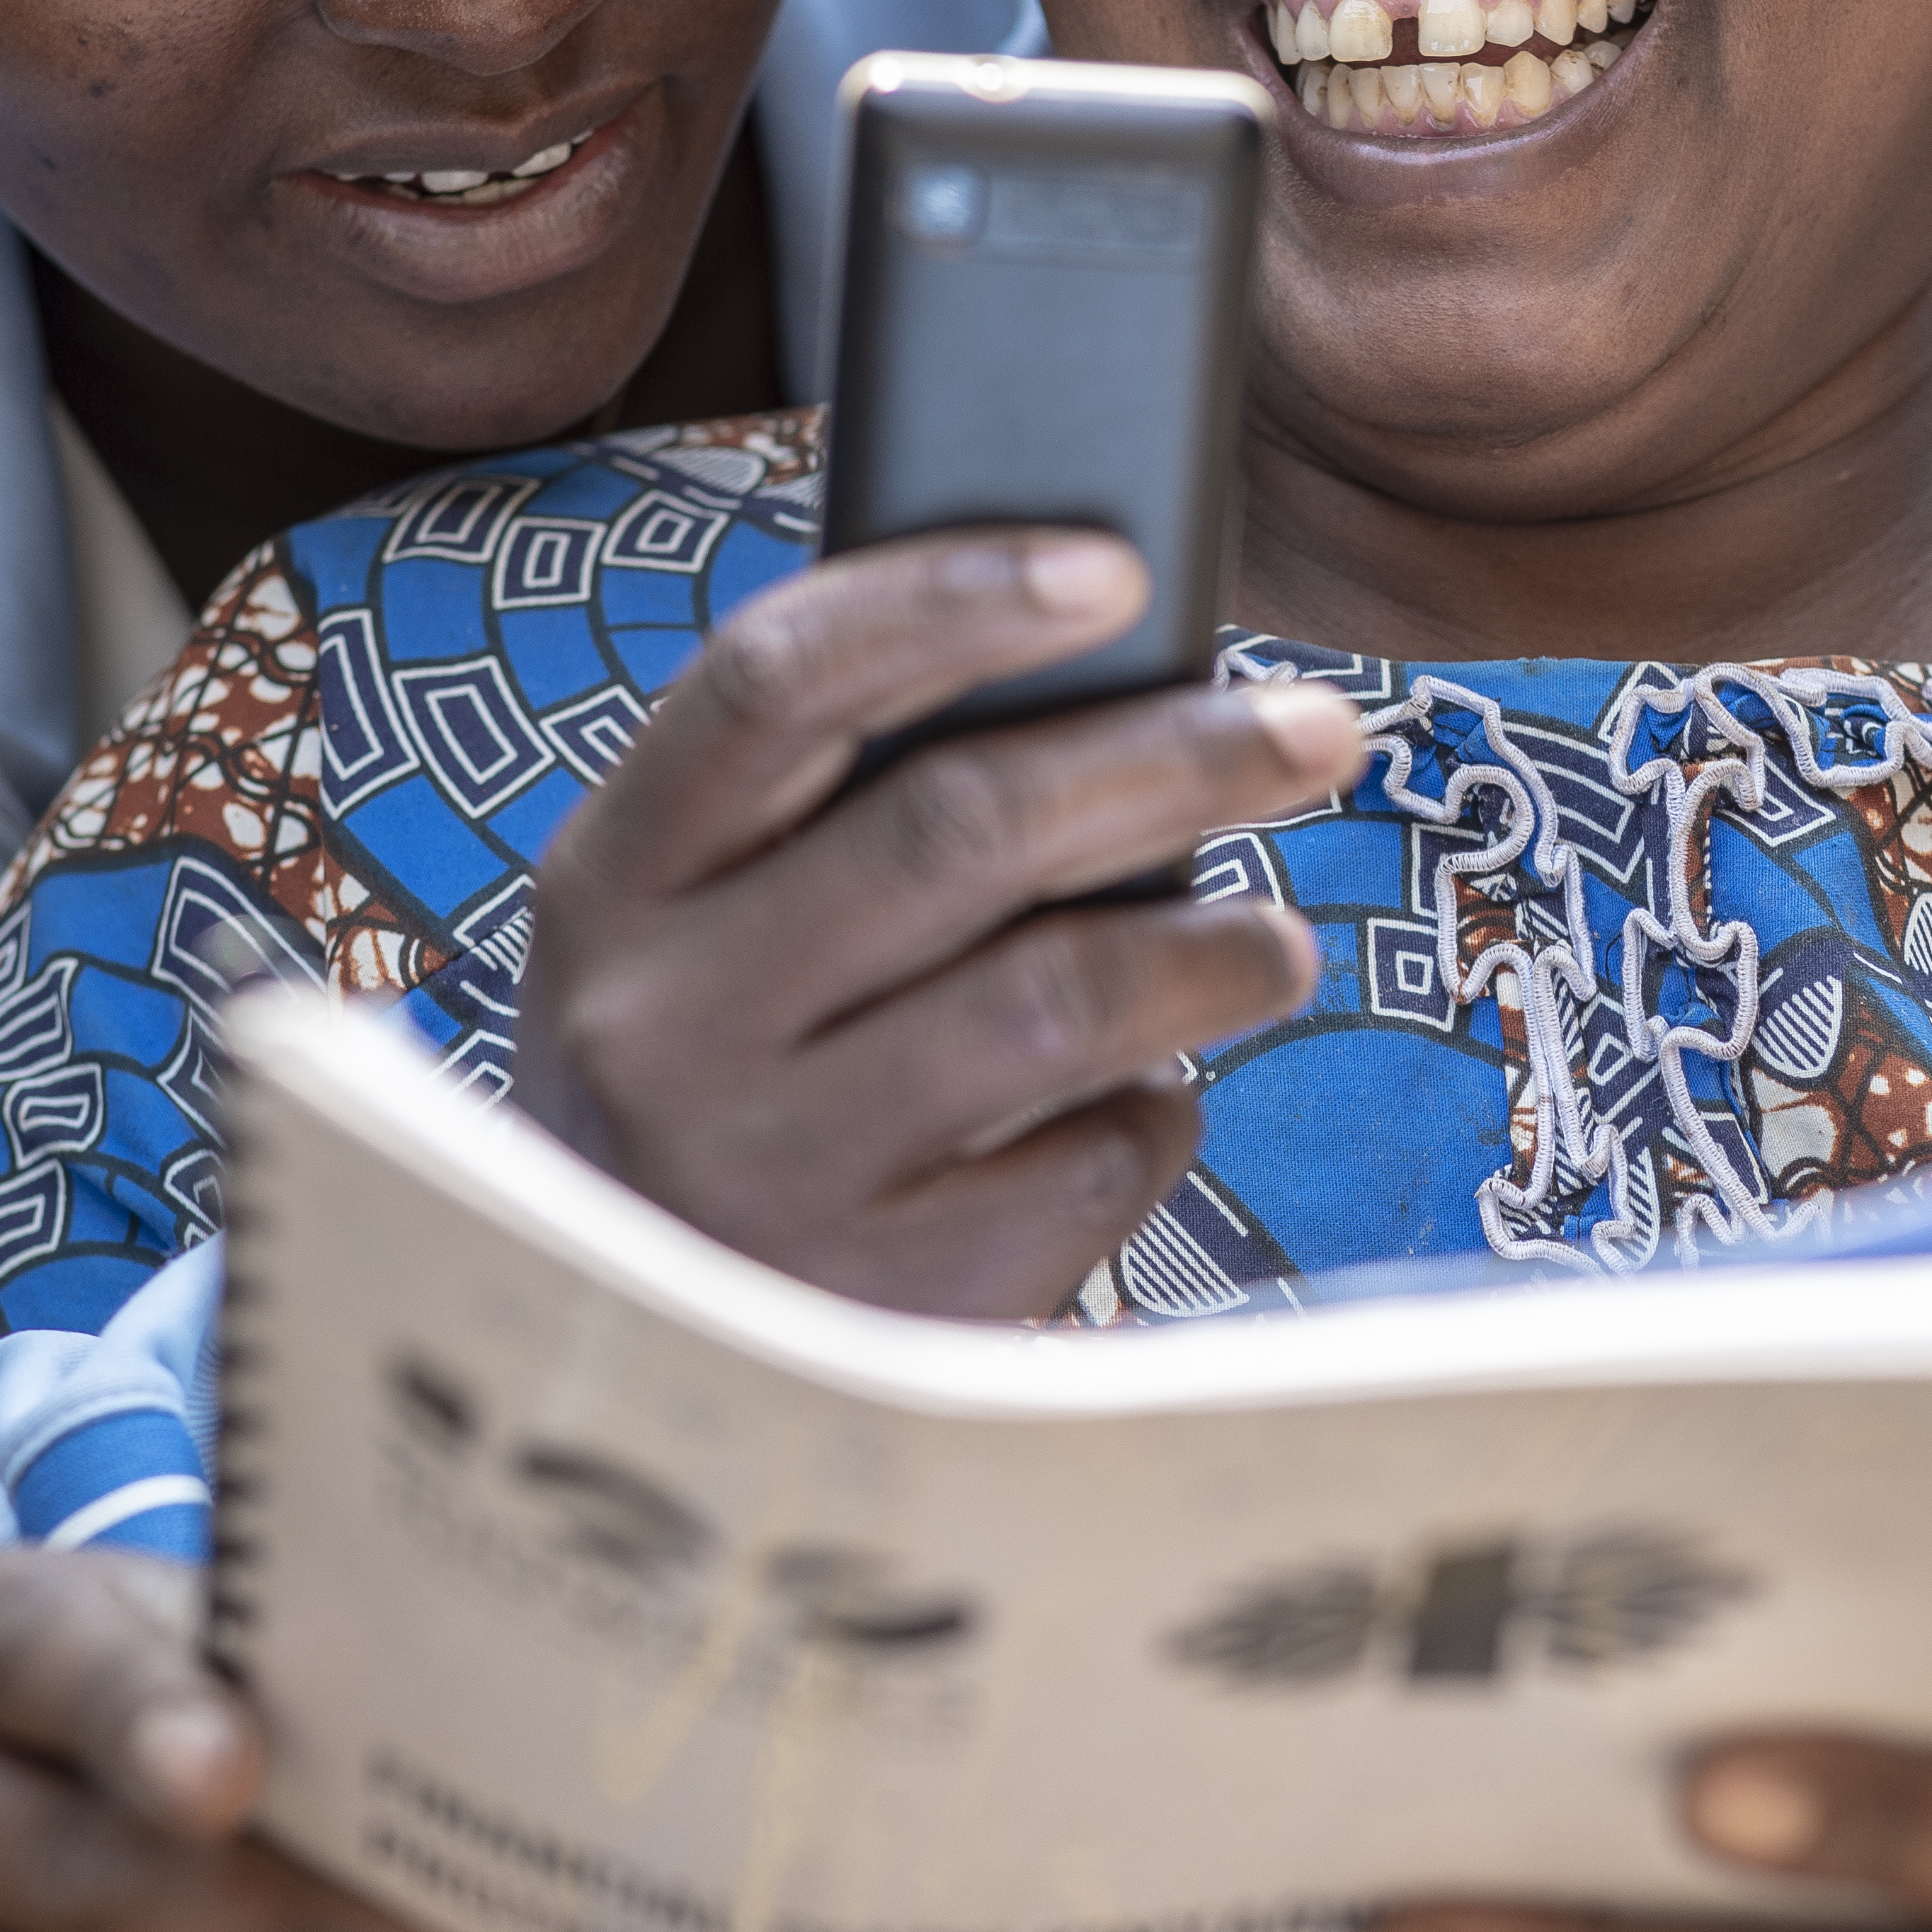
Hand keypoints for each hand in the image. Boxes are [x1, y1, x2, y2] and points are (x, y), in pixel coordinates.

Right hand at [517, 528, 1363, 1314]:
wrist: (633, 1366)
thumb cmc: (722, 1082)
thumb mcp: (700, 932)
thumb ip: (835, 810)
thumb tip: (1110, 673)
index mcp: (614, 880)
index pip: (775, 681)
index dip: (953, 599)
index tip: (1118, 565)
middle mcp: (666, 1020)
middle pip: (960, 828)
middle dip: (1177, 757)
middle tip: (1317, 729)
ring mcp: (768, 1171)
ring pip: (1056, 1001)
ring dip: (1213, 950)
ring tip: (1277, 941)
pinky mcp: (883, 1304)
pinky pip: (1088, 1166)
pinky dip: (1156, 1117)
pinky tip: (1147, 1104)